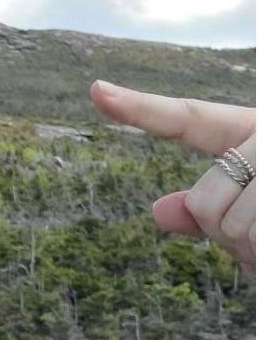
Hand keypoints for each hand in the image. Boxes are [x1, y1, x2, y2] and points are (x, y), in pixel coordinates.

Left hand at [89, 81, 254, 274]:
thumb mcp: (253, 225)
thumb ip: (208, 216)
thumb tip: (160, 212)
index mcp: (252, 133)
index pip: (190, 119)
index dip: (141, 108)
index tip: (96, 91)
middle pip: (204, 200)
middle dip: (225, 233)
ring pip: (229, 224)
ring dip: (255, 248)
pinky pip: (252, 236)